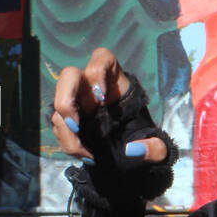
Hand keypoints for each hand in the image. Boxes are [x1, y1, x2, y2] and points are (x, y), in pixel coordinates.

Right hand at [51, 47, 167, 162]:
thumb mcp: (158, 148)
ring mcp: (78, 103)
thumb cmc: (144, 141)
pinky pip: (58, 125)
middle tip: (78, 124)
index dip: (96, 70)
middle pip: (69, 75)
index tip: (102, 95)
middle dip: (66, 97)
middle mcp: (92, 89)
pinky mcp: (69, 120)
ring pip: (59, 102)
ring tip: (84, 149)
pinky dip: (68, 142)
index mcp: (116, 83)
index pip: (102, 58)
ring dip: (65, 127)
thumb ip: (155, 148)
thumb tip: (133, 149)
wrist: (129, 157)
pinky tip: (85, 154)